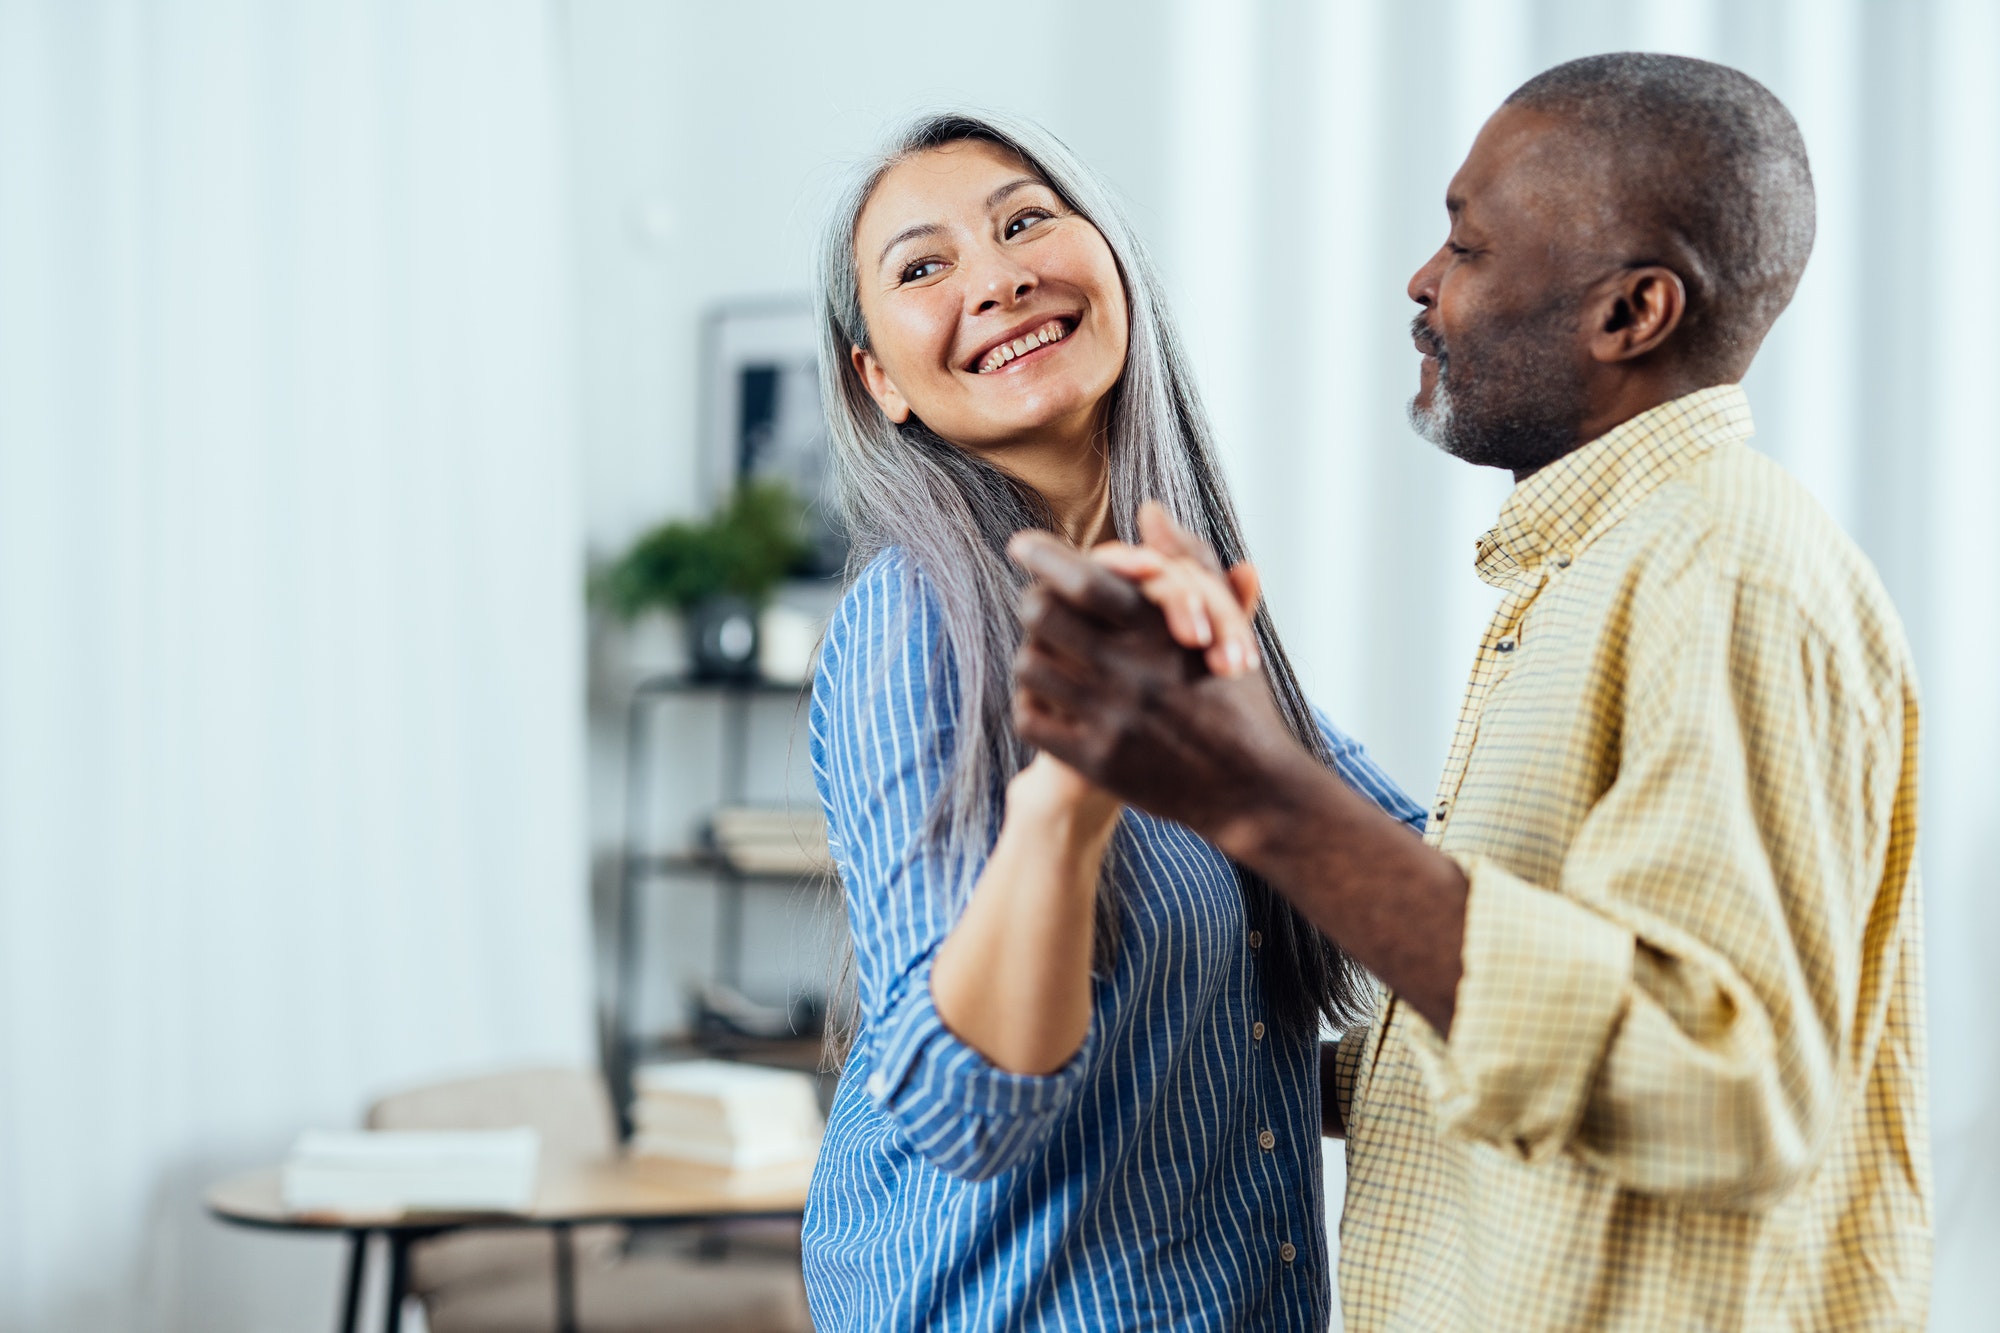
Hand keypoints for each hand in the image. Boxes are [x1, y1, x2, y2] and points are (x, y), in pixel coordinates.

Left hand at [1005, 529, 1313, 850]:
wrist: (1252, 790)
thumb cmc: (1236, 698)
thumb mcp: (1225, 624)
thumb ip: (1187, 562)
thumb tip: (1148, 509)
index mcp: (1162, 630)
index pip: (1082, 577)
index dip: (1043, 555)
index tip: (1021, 545)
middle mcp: (1132, 670)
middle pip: (1040, 613)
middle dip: (1036, 604)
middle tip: (1040, 608)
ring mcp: (1111, 717)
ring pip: (1029, 664)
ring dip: (1034, 654)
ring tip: (1048, 656)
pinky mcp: (1097, 761)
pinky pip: (1031, 718)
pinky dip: (1033, 704)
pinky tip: (1050, 701)